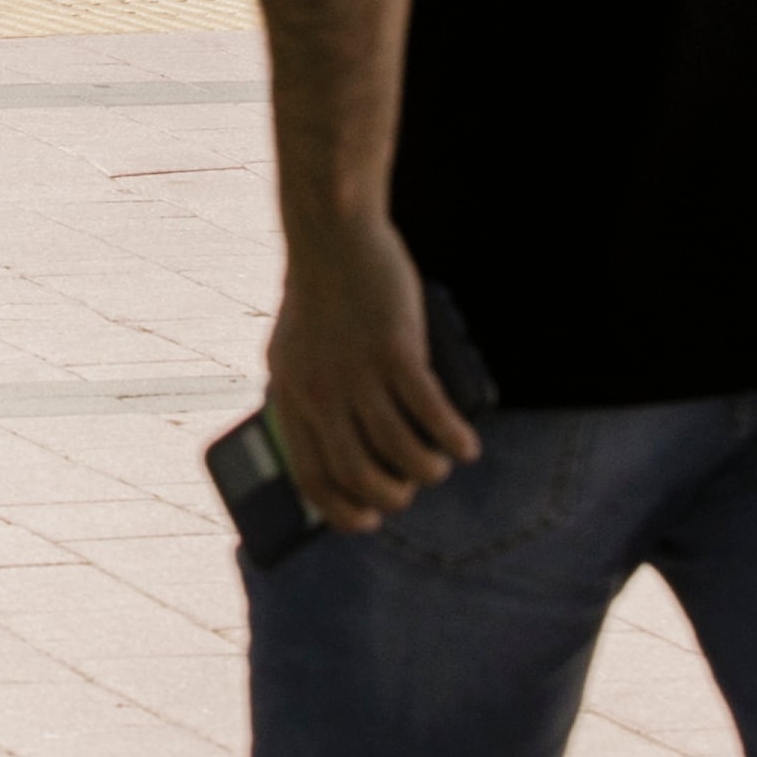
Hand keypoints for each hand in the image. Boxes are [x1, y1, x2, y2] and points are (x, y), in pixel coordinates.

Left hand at [266, 211, 479, 531]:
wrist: (331, 236)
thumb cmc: (317, 296)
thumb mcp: (292, 352)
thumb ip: (305, 395)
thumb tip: (333, 447)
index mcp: (290, 398)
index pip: (312, 478)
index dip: (343, 511)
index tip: (368, 521)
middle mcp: (320, 394)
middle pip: (361, 476)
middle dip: (392, 498)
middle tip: (411, 490)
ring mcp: (358, 374)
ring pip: (401, 452)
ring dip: (428, 471)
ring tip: (442, 465)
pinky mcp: (395, 351)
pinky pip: (430, 414)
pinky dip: (452, 438)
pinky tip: (466, 445)